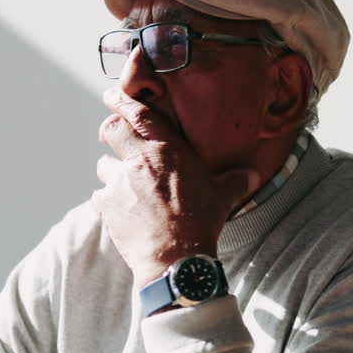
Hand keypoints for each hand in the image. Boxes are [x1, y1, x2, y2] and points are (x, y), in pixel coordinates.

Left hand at [94, 88, 258, 286]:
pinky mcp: (107, 206)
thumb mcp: (222, 197)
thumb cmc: (201, 224)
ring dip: (111, 170)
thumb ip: (234, 180)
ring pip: (103, 164)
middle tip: (112, 134)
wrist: (176, 259)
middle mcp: (139, 161)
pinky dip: (108, 200)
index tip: (111, 94)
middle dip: (110, 129)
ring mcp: (119, 183)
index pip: (138, 113)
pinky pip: (100, 195)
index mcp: (168, 150)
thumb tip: (252, 173)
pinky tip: (122, 211)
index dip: (121, 100)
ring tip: (124, 184)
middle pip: (111, 129)